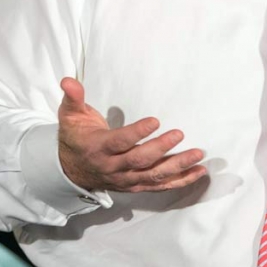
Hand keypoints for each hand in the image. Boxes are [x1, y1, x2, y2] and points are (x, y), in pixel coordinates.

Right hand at [57, 77, 206, 192]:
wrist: (70, 170)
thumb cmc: (75, 137)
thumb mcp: (70, 116)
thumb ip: (73, 98)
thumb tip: (68, 80)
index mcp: (98, 148)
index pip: (119, 142)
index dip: (137, 133)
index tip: (155, 121)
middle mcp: (113, 167)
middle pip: (139, 160)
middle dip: (161, 148)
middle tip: (179, 134)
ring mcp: (126, 179)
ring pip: (153, 175)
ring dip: (177, 166)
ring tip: (197, 154)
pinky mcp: (136, 185)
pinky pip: (159, 185)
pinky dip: (180, 180)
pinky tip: (198, 172)